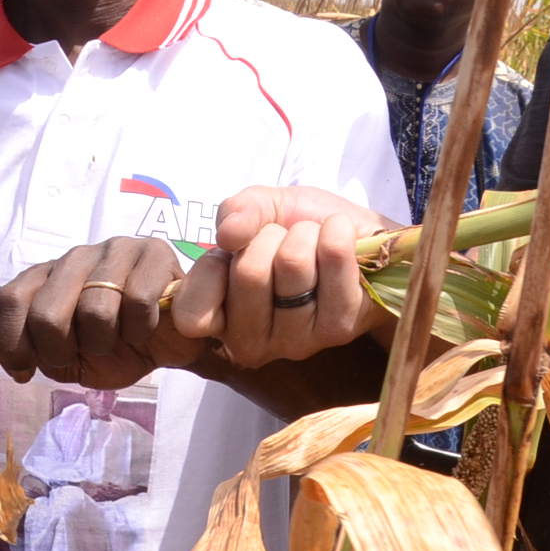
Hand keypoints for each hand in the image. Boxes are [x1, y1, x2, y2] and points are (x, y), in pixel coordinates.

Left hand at [0, 237, 202, 388]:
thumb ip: (31, 351)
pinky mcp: (154, 253)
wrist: (171, 343)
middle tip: (80, 356)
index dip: (12, 343)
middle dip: (60, 351)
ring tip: (116, 340)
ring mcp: (115, 250)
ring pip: (94, 311)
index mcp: (47, 276)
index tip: (24, 372)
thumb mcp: (67, 358)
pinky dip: (139, 330)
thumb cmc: (115, 348)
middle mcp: (75, 257)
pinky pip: (137, 302)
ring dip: (104, 343)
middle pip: (47, 313)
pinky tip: (144, 329)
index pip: (11, 300)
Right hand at [172, 186, 397, 367]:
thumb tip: (228, 234)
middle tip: (282, 239)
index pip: (191, 315)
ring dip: (306, 234)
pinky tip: (342, 239)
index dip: (210, 270)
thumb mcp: (259, 208)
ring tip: (313, 242)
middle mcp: (251, 341)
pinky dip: (337, 232)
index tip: (231, 250)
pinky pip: (332, 260)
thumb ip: (235, 212)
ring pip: (292, 263)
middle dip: (269, 235)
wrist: (358, 237)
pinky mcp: (337, 329)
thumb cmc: (299, 228)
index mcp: (219, 317)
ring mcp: (295, 342)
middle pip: (248, 273)